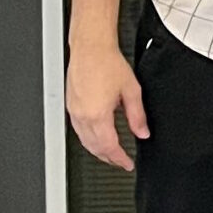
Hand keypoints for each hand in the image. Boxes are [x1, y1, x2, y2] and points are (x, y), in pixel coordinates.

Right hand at [67, 40, 148, 170]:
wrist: (90, 48)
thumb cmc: (108, 64)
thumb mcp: (132, 91)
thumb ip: (137, 116)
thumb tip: (143, 132)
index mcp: (98, 114)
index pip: (109, 146)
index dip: (119, 159)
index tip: (127, 164)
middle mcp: (82, 115)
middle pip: (94, 147)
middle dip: (108, 158)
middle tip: (120, 162)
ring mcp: (73, 111)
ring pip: (84, 140)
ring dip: (97, 150)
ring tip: (110, 154)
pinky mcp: (70, 105)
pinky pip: (77, 130)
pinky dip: (88, 139)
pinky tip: (96, 138)